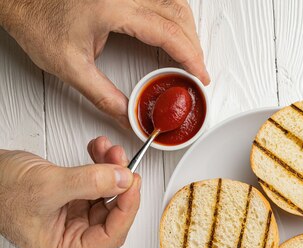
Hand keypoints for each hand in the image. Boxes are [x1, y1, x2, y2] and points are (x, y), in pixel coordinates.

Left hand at [0, 0, 209, 125]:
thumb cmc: (37, 22)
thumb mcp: (70, 67)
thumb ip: (104, 96)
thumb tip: (127, 115)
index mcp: (114, 8)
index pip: (168, 33)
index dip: (190, 57)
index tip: (200, 75)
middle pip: (178, 15)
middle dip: (193, 45)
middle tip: (196, 70)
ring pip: (174, 2)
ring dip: (186, 28)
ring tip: (188, 54)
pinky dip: (173, 16)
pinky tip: (172, 30)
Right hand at [0, 137, 140, 247]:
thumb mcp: (48, 186)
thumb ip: (90, 183)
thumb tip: (124, 180)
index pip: (111, 236)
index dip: (127, 209)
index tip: (133, 183)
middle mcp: (71, 238)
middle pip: (112, 215)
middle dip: (120, 184)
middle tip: (123, 162)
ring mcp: (72, 219)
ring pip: (107, 196)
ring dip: (111, 170)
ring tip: (109, 151)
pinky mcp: (72, 200)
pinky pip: (96, 184)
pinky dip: (100, 166)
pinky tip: (99, 151)